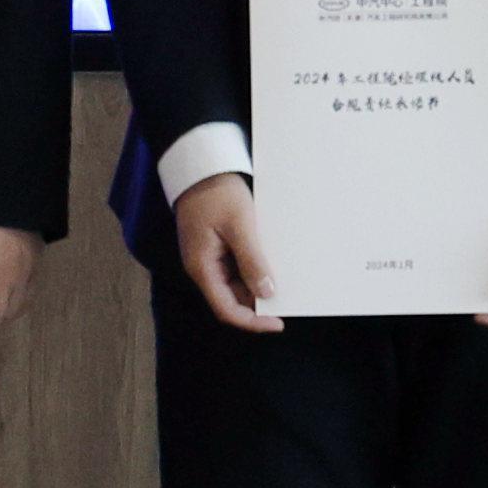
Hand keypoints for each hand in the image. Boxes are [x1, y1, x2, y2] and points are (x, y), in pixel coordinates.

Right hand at [172, 172, 281, 333]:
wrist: (201, 165)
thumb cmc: (217, 192)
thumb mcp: (240, 225)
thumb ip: (252, 261)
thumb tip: (267, 293)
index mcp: (202, 267)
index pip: (226, 309)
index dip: (252, 321)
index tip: (278, 322)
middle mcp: (202, 267)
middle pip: (230, 299)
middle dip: (257, 304)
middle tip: (286, 300)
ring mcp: (207, 257)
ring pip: (234, 284)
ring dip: (256, 285)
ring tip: (281, 280)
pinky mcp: (214, 246)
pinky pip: (234, 268)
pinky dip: (252, 270)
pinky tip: (269, 263)